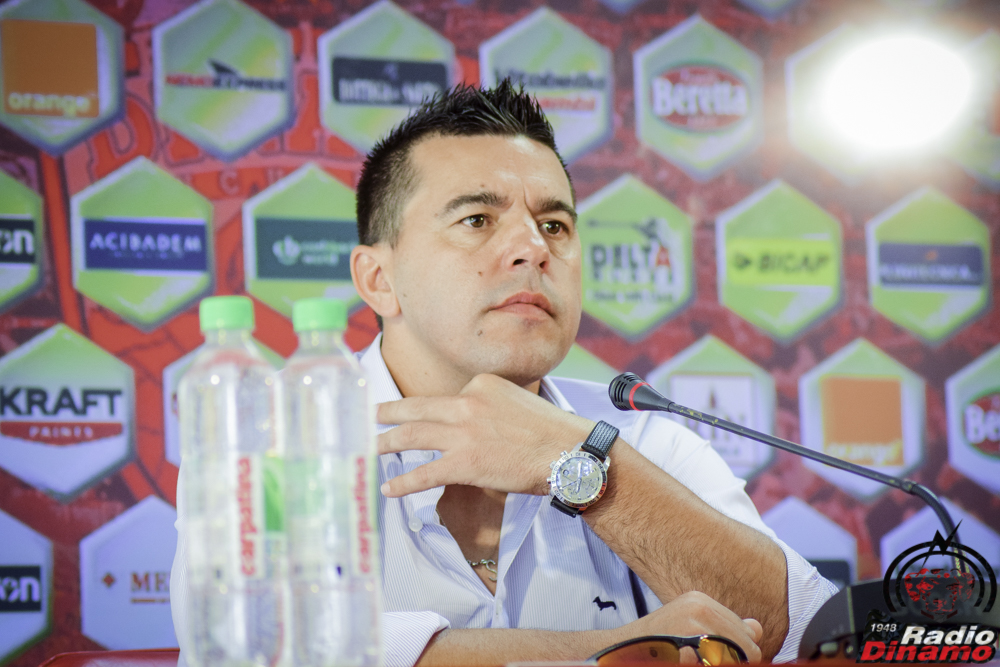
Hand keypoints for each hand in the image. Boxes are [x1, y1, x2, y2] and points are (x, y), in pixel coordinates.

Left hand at [377, 373, 593, 496]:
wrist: (569, 451)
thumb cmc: (550, 432)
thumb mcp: (517, 402)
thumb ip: (490, 407)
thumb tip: (474, 426)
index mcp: (481, 384)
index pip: (447, 398)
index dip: (429, 411)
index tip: (412, 414)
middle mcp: (467, 402)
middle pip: (417, 408)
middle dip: (388, 413)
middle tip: (370, 416)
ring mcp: (464, 432)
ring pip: (412, 436)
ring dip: (386, 443)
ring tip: (369, 449)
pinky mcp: (465, 462)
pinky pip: (424, 472)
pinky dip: (404, 482)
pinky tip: (389, 489)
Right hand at [608, 591, 762, 662]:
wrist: (623, 649)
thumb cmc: (657, 644)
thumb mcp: (692, 630)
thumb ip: (725, 628)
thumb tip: (757, 629)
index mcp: (702, 600)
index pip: (746, 632)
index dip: (740, 654)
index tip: (716, 659)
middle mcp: (701, 605)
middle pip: (747, 645)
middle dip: (735, 661)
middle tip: (704, 660)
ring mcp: (694, 619)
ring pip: (737, 656)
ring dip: (720, 663)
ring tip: (693, 658)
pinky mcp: (689, 635)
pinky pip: (721, 662)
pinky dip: (706, 664)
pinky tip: (686, 659)